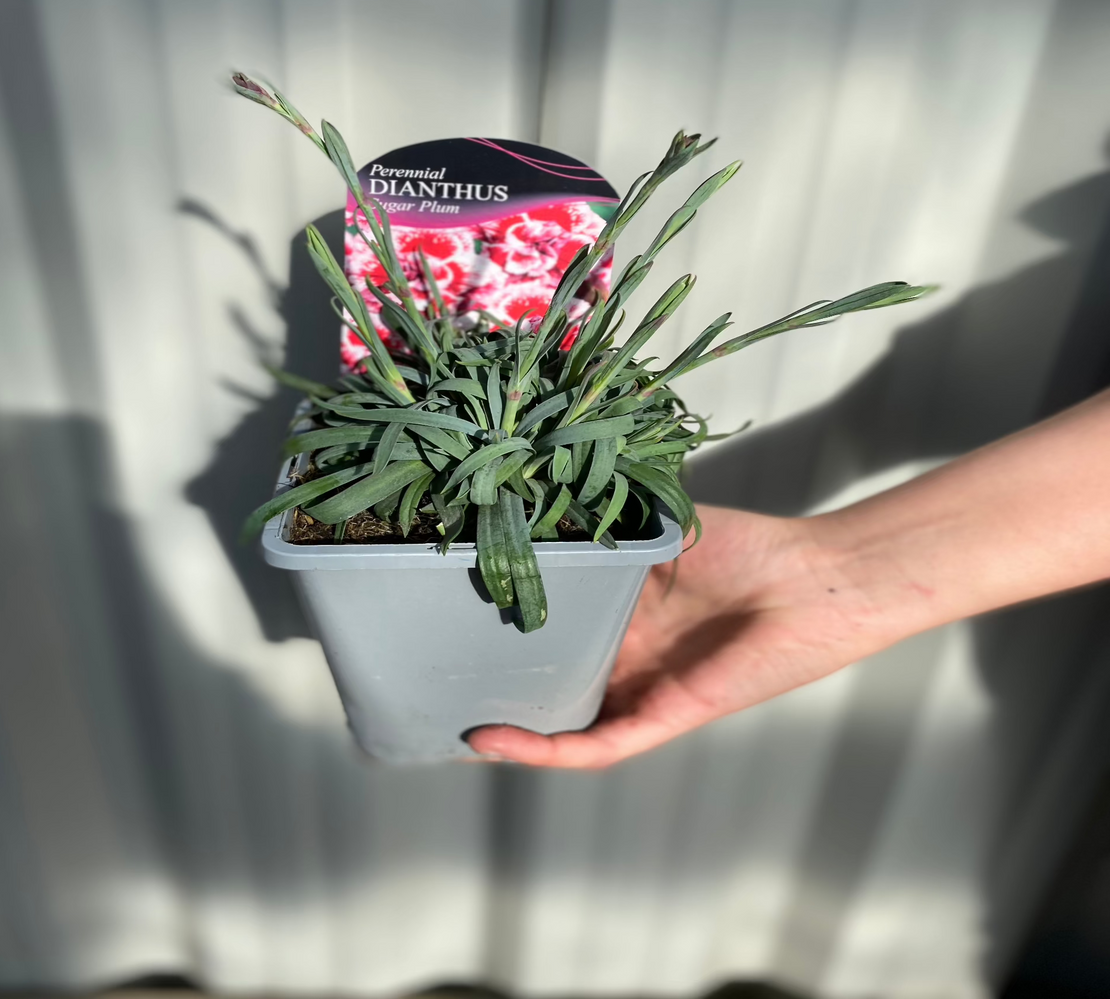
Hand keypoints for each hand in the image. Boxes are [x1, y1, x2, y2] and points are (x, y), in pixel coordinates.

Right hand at [467, 504, 902, 768]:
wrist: (813, 578)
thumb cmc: (746, 548)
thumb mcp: (656, 530)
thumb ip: (601, 526)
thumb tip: (536, 496)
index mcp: (624, 618)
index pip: (553, 634)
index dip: (505, 634)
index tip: (450, 617)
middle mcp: (626, 660)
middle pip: (550, 685)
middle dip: (495, 686)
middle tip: (429, 674)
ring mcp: (643, 692)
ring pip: (561, 724)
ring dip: (507, 729)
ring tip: (444, 719)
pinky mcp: (666, 715)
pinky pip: (596, 744)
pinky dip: (542, 746)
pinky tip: (493, 737)